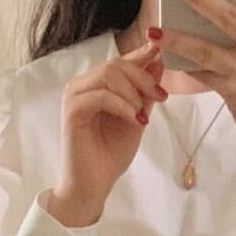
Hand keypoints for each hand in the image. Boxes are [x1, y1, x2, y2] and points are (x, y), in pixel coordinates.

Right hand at [56, 42, 166, 208]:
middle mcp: (83, 86)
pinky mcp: (72, 110)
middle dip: (143, 77)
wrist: (92, 185)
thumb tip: (158, 63)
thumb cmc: (110, 156)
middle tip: (160, 96)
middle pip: (116, 64)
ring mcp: (75, 96)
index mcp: (97, 86)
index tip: (162, 49)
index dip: (142, 54)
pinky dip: (122, 105)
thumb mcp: (136, 120)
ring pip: (108, 74)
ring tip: (142, 115)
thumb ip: (144, 95)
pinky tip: (134, 119)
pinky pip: (101, 95)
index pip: (120, 62)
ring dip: (133, 93)